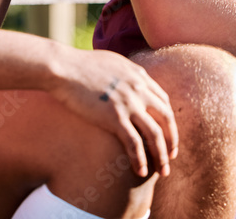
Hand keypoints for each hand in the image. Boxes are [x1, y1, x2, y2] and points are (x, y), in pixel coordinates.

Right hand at [48, 47, 178, 177]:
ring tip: (163, 171)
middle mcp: (139, 89)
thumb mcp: (111, 63)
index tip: (168, 134)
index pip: (163, 101)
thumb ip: (124, 74)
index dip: (169, 120)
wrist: (63, 68)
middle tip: (172, 157)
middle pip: (166, 118)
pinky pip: (134, 143)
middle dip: (172, 140)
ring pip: (155, 134)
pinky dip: (140, 159)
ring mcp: (128, 103)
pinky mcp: (114, 117)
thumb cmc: (80, 65)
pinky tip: (141, 172)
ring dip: (162, 155)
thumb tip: (125, 81)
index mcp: (139, 76)